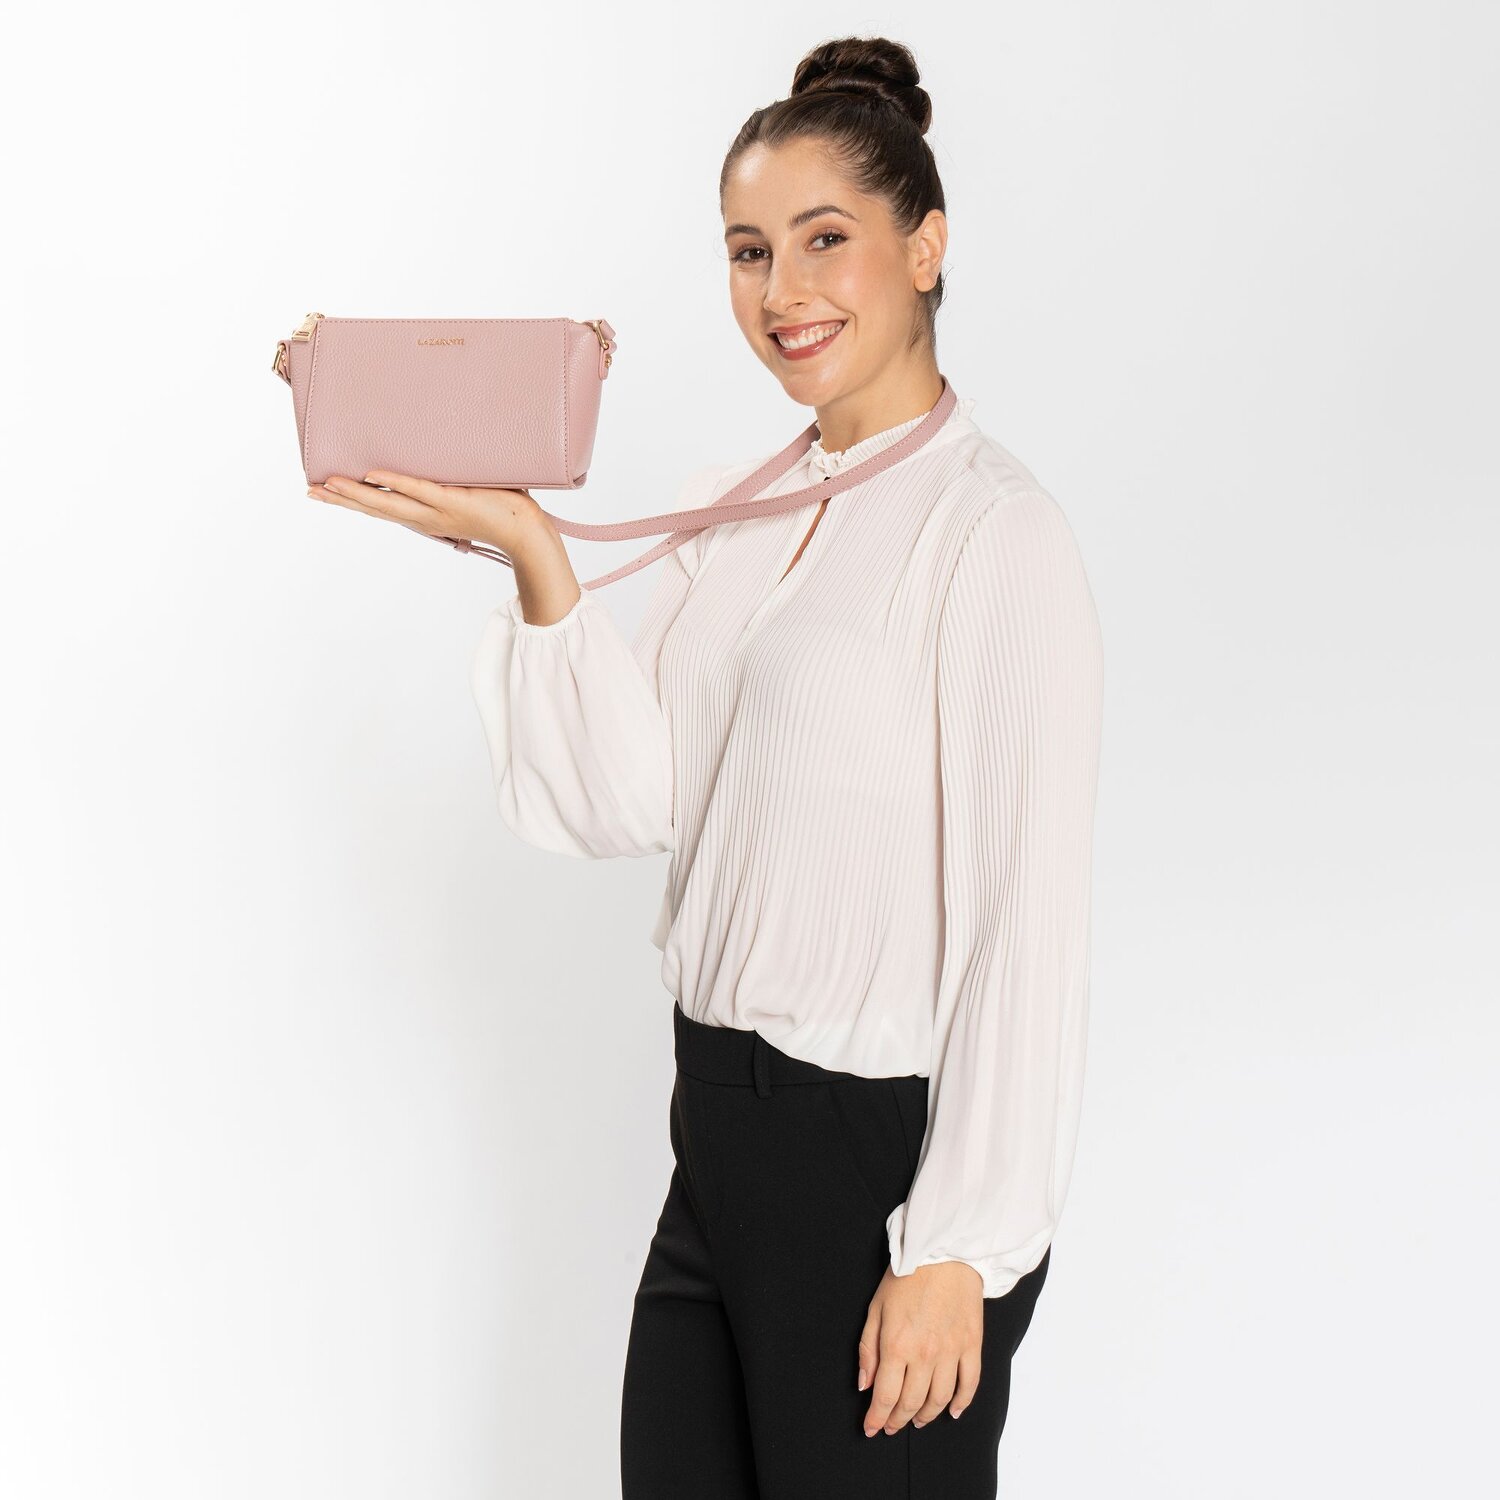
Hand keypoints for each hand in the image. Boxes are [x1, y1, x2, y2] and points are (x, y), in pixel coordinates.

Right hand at [308, 470, 546, 558]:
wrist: (527, 532)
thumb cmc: (501, 509)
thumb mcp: (466, 490)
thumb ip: (447, 475)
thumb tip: (438, 442)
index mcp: (425, 516)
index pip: (382, 508)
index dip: (352, 500)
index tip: (323, 491)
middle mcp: (426, 517)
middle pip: (375, 508)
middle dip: (341, 500)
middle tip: (310, 490)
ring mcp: (438, 511)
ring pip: (389, 502)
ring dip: (356, 493)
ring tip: (327, 485)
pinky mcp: (455, 502)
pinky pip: (421, 490)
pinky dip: (397, 483)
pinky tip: (373, 475)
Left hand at [858, 1261, 982, 1436]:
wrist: (944, 1251)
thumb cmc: (907, 1276)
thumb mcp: (875, 1308)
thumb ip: (868, 1349)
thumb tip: (865, 1384)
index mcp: (897, 1345)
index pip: (886, 1396)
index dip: (877, 1418)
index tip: (872, 1428)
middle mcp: (925, 1355)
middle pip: (911, 1402)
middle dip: (898, 1420)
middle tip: (891, 1426)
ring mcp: (952, 1351)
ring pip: (940, 1399)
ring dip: (926, 1415)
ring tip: (917, 1420)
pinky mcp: (972, 1345)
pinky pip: (969, 1384)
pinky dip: (962, 1403)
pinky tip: (953, 1411)